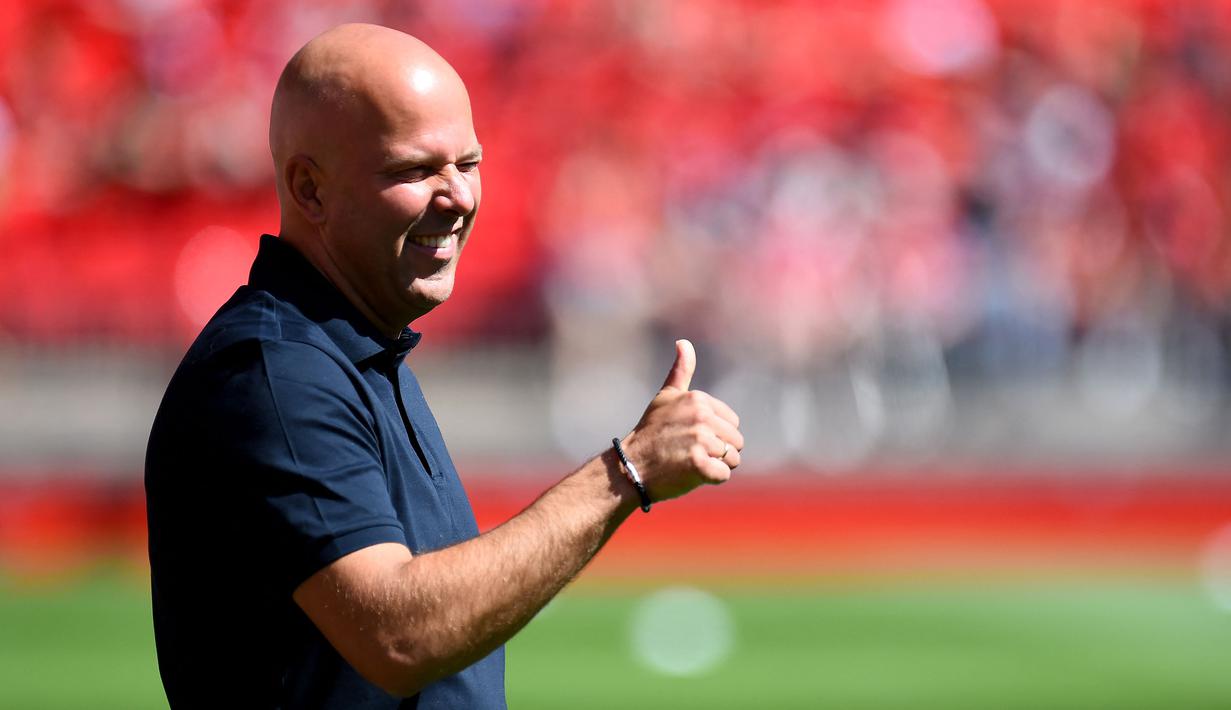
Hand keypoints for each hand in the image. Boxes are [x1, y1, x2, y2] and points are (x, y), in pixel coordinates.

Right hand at [620, 339, 743, 502]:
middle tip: (689, 453)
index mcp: (698, 399)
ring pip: (733, 459)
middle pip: (735, 441)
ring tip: (689, 463)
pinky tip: (690, 474)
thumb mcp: (665, 398)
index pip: (732, 423)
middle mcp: (701, 416)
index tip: (690, 437)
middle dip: (719, 451)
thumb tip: (684, 342)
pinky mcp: (699, 465)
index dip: (716, 434)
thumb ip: (680, 371)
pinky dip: (710, 479)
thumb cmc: (650, 433)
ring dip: (715, 466)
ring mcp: (701, 441)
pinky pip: (723, 475)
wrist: (630, 467)